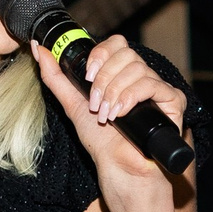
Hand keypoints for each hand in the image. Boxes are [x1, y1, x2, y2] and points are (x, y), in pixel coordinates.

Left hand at [35, 34, 188, 203]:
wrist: (118, 167)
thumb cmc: (101, 142)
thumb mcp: (73, 104)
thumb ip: (56, 77)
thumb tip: (39, 49)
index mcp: (121, 74)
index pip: (116, 44)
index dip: (100, 55)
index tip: (86, 76)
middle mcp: (141, 77)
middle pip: (126, 53)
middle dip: (104, 79)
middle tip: (95, 104)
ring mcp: (158, 88)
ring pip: (137, 68)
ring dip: (115, 92)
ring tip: (107, 116)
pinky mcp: (173, 101)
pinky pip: (153, 84)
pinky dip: (132, 96)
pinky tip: (121, 114)